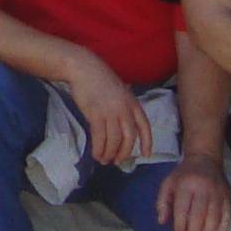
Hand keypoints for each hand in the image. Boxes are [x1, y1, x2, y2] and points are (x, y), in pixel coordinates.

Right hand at [58, 55, 151, 169]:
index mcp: (133, 103)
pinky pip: (99, 138)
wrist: (84, 69)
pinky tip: (96, 154)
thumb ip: (125, 107)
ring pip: (114, 140)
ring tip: (104, 160)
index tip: (146, 155)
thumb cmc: (101, 80)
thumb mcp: (121, 92)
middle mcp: (124, 109)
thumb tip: (124, 126)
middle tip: (117, 161)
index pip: (144, 126)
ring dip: (109, 153)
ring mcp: (110, 112)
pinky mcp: (95, 115)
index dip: (147, 142)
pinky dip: (98, 149)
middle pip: (129, 138)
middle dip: (124, 153)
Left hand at [157, 157, 230, 230]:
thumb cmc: (183, 175)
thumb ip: (162, 202)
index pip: (183, 209)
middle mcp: (203, 188)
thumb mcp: (168, 183)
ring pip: (215, 216)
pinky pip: (228, 213)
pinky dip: (225, 225)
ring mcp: (218, 192)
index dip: (181, 225)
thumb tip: (162, 222)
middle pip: (200, 215)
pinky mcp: (228, 195)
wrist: (205, 159)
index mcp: (185, 185)